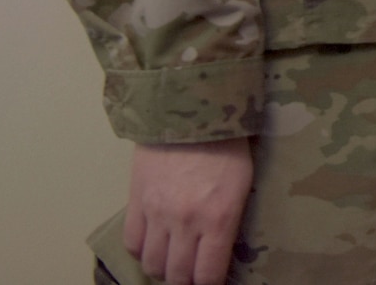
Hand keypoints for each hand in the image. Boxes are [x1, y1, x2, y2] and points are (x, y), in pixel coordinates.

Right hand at [125, 138, 253, 284]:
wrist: (192, 108)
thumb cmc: (227, 143)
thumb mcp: (243, 183)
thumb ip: (229, 220)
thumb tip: (219, 250)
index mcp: (219, 218)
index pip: (207, 275)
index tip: (212, 281)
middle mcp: (185, 222)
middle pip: (177, 276)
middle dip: (185, 281)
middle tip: (192, 273)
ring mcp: (157, 213)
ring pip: (152, 264)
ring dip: (163, 268)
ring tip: (173, 260)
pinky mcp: (136, 201)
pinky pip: (132, 242)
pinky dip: (141, 250)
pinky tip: (153, 244)